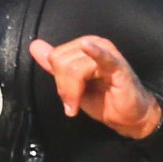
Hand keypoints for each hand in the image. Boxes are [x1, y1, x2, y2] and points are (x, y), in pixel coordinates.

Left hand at [29, 35, 161, 139]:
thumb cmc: (103, 99)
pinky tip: (87, 47)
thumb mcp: (72, 83)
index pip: (55, 56)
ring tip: (78, 104)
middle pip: (61, 61)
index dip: (58, 80)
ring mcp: (107, 53)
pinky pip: (102, 57)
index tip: (67, 96)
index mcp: (82, 47)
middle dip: (64, 87)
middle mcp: (94, 44)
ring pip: (73, 67)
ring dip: (72, 92)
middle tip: (73, 101)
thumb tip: (35, 46)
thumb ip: (55, 65)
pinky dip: (94, 52)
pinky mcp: (117, 66)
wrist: (127, 117)